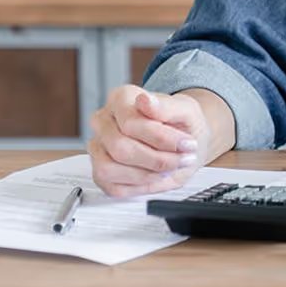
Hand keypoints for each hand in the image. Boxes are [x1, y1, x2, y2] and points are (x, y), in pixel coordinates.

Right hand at [88, 86, 209, 197]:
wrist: (185, 142)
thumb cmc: (182, 123)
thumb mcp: (185, 110)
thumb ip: (166, 106)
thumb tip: (145, 100)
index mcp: (120, 99)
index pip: (131, 124)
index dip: (162, 138)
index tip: (187, 143)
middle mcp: (103, 122)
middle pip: (120, 148)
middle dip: (158, 159)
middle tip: (183, 158)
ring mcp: (98, 148)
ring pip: (109, 169)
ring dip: (148, 173)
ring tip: (171, 166)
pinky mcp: (101, 174)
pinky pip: (114, 187)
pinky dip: (141, 184)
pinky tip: (157, 175)